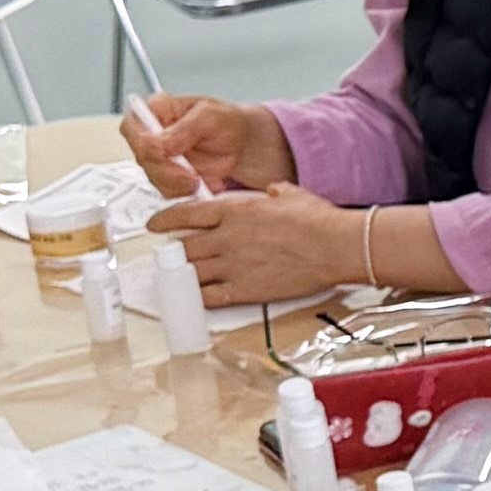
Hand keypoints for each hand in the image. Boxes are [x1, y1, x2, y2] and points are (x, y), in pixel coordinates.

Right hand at [130, 93, 292, 198]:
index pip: (131, 127)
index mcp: (155, 110)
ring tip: (202, 180)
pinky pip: (168, 191)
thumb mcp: (209, 117)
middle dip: (167, 171)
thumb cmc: (226, 122)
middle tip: (191, 177)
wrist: (243, 144)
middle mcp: (151, 135)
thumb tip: (158, 144)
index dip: (142, 143)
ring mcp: (158, 158)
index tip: (164, 154)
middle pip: (142, 158)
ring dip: (178, 185)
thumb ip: (183, 130)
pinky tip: (205, 184)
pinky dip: (187, 193)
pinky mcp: (168, 177)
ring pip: (153, 178)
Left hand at [151, 186, 380, 302]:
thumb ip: (271, 193)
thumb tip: (271, 192)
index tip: (154, 225)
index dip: (164, 220)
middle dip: (172, 252)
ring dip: (181, 276)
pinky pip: (210, 296)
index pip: (185, 214)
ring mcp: (234, 265)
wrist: (335, 246)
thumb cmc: (318, 220)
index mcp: (235, 210)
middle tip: (169, 256)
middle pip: (183, 247)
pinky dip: (198, 297)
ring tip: (178, 278)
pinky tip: (195, 298)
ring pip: (191, 272)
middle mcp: (227, 237)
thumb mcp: (290, 193)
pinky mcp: (245, 289)